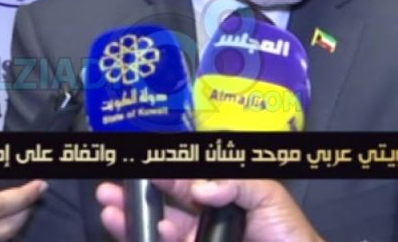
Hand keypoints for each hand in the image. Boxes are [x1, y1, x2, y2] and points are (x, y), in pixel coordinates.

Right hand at [96, 179, 323, 241]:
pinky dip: (143, 237)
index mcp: (218, 198)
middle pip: (160, 206)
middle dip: (132, 196)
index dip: (159, 173)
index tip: (136, 164)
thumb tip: (198, 187)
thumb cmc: (289, 235)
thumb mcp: (269, 196)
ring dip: (129, 219)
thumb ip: (235, 181)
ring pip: (155, 229)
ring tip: (110, 209)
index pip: (182, 182)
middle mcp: (201, 222)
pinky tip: (136, 229)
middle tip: (109, 189)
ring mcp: (193, 241)